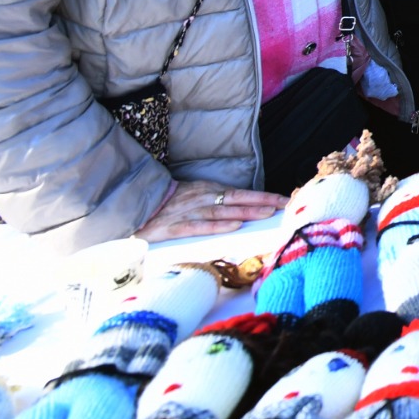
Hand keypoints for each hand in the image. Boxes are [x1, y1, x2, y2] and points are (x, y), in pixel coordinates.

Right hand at [138, 179, 284, 241]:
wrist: (135, 205)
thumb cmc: (169, 203)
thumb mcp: (196, 196)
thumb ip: (217, 202)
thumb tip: (245, 211)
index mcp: (208, 190)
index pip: (242, 194)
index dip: (263, 197)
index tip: (284, 200)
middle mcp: (202, 199)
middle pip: (237, 201)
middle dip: (262, 203)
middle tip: (284, 206)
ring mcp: (189, 212)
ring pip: (223, 212)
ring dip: (245, 213)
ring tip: (266, 214)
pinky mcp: (175, 227)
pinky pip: (199, 227)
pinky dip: (217, 226)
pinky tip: (233, 228)